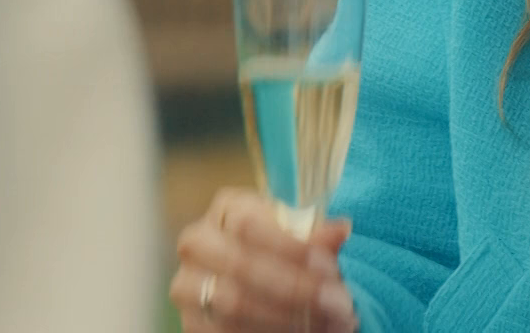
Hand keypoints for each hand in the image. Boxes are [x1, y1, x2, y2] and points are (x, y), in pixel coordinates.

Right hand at [171, 187, 357, 331]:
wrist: (269, 287)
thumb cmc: (290, 254)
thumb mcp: (305, 241)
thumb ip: (319, 238)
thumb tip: (340, 230)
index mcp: (227, 209)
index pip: (250, 224)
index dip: (292, 248)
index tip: (330, 267)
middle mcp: (198, 242)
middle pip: (240, 265)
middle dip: (293, 287)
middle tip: (336, 301)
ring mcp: (188, 284)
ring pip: (233, 304)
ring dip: (286, 316)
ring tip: (327, 321)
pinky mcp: (191, 321)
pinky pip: (225, 332)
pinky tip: (302, 332)